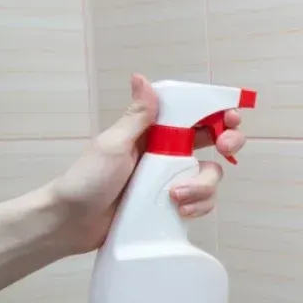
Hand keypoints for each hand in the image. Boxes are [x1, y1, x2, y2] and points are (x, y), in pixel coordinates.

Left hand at [50, 74, 245, 253]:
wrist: (71, 224)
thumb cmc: (86, 180)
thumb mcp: (113, 145)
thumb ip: (137, 117)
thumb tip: (142, 79)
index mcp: (155, 133)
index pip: (194, 115)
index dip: (218, 113)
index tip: (230, 118)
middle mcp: (169, 153)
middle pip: (215, 142)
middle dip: (228, 143)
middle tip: (225, 150)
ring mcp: (173, 180)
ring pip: (211, 175)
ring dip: (203, 186)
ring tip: (177, 197)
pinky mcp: (174, 205)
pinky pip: (202, 202)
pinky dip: (199, 206)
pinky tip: (181, 211)